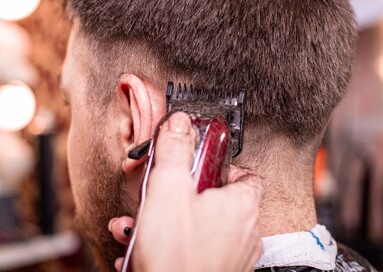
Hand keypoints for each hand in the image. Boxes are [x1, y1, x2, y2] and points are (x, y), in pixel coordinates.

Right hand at [108, 112, 263, 271]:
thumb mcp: (168, 189)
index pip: (246, 174)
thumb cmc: (177, 256)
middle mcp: (245, 233)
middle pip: (215, 200)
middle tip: (157, 195)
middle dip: (177, 195)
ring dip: (164, 222)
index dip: (220, 165)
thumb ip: (174, 151)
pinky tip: (139, 251)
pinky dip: (168, 247)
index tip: (196, 163)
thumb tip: (180, 124)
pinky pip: (192, 252)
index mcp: (241, 205)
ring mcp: (232, 259)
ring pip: (198, 228)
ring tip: (136, 225)